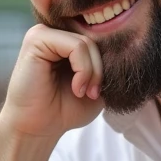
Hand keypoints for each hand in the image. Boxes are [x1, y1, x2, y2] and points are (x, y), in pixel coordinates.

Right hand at [0, 25, 104, 139]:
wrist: (38, 128)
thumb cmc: (64, 110)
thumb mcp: (95, 86)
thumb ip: (106, 65)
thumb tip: (123, 47)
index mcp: (66, 40)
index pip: (99, 38)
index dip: (108, 62)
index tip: (101, 90)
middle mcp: (54, 32)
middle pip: (95, 39)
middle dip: (101, 69)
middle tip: (93, 94)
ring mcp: (44, 32)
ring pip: (87, 43)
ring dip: (93, 72)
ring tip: (83, 92)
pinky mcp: (37, 38)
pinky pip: (76, 46)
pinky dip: (83, 70)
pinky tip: (77, 88)